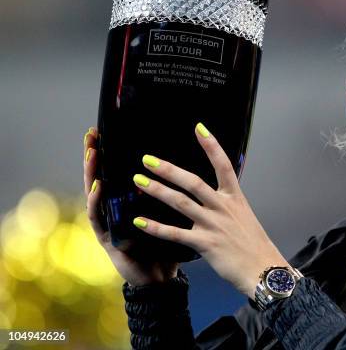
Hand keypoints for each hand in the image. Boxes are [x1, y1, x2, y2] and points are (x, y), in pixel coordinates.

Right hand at [83, 127, 178, 285]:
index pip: (117, 173)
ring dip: (91, 174)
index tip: (106, 130)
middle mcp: (115, 211)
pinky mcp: (107, 240)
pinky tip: (97, 187)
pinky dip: (96, 202)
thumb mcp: (170, 215)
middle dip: (95, 156)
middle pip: (102, 178)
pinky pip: (99, 219)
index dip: (111, 152)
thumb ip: (173, 195)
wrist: (161, 278)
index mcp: (129, 203)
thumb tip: (192, 170)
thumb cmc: (166, 245)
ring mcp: (109, 225)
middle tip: (92, 135)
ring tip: (91, 154)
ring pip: (95, 195)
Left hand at [130, 123, 288, 298]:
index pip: (224, 165)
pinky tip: (139, 222)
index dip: (211, 146)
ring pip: (181, 203)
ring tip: (139, 181)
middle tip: (148, 159)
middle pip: (193, 182)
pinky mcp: (205, 244)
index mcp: (234, 198)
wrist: (263, 269)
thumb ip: (227, 203)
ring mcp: (213, 225)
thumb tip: (217, 192)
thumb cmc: (253, 244)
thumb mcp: (244, 216)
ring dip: (158, 191)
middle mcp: (223, 207)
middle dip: (169, 169)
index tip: (199, 128)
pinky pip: (175, 234)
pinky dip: (155, 228)